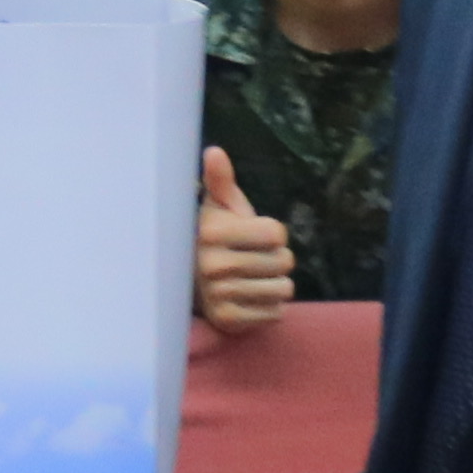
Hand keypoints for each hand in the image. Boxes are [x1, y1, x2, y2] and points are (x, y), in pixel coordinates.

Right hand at [191, 145, 292, 336]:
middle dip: (276, 259)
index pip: (277, 233)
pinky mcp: (228, 320)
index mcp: (213, 232)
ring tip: (254, 278)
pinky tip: (251, 298)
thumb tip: (214, 151)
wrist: (189, 283)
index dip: (273, 233)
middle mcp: (213, 265)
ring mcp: (220, 296)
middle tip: (255, 259)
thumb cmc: (212, 238)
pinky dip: (270, 306)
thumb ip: (220, 180)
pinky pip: (276, 313)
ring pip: (284, 289)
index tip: (254, 235)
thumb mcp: (217, 207)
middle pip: (284, 262)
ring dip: (275, 283)